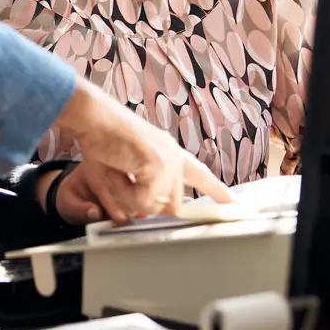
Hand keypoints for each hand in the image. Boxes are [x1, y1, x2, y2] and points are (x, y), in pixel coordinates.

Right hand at [50, 79, 231, 221]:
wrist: (95, 118)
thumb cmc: (102, 138)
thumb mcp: (126, 168)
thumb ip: (141, 189)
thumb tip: (147, 211)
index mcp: (168, 151)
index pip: (199, 174)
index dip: (216, 190)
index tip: (235, 202)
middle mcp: (174, 156)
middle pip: (171, 204)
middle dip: (145, 204)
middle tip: (123, 186)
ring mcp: (169, 162)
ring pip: (157, 207)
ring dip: (130, 199)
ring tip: (115, 172)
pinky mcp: (159, 167)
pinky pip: (142, 202)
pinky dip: (124, 194)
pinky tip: (116, 171)